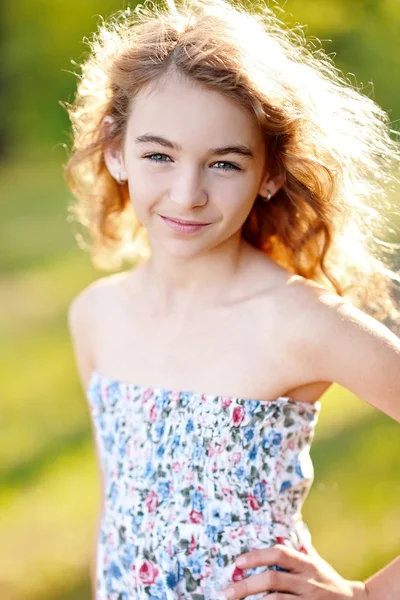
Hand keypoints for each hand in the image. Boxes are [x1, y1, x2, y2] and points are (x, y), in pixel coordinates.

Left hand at [220, 544, 367, 598]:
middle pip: (273, 579)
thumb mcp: (317, 562)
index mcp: (306, 563)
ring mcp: (308, 599)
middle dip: (246, 585)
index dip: (257, 555)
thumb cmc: (329, 581)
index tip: (237, 562)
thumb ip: (303, 546)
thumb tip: (294, 521)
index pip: (279, 553)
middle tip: (226, 591)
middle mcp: (306, 581)